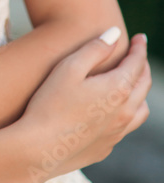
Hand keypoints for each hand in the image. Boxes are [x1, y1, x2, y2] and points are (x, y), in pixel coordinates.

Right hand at [17, 31, 150, 182]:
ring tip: (131, 83)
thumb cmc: (49, 104)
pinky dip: (128, 112)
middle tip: (137, 55)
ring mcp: (117, 133)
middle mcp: (125, 113)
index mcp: (117, 89)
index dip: (139, 48)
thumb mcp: (69, 68)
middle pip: (144, 85)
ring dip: (140, 92)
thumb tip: (116, 33)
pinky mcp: (106, 147)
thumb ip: (95, 48)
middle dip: (143, 67)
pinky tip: (113, 110)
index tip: (140, 37)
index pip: (137, 63)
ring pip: (141, 109)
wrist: (38, 149)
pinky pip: (126, 127)